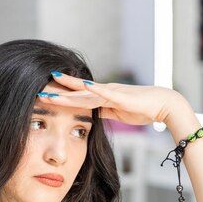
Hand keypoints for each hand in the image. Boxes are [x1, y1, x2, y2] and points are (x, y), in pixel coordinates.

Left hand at [38, 72, 187, 126]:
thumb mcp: (117, 113)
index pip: (77, 97)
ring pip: (85, 92)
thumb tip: (90, 116)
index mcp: (102, 98)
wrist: (163, 105)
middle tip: (39, 92)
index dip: (61, 97)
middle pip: (76, 92)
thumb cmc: (142, 109)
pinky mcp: (121, 96)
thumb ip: (104, 111)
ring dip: (68, 92)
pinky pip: (105, 93)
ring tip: (52, 90)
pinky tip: (83, 85)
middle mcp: (104, 92)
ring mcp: (112, 92)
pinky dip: (94, 90)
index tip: (45, 97)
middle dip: (58, 93)